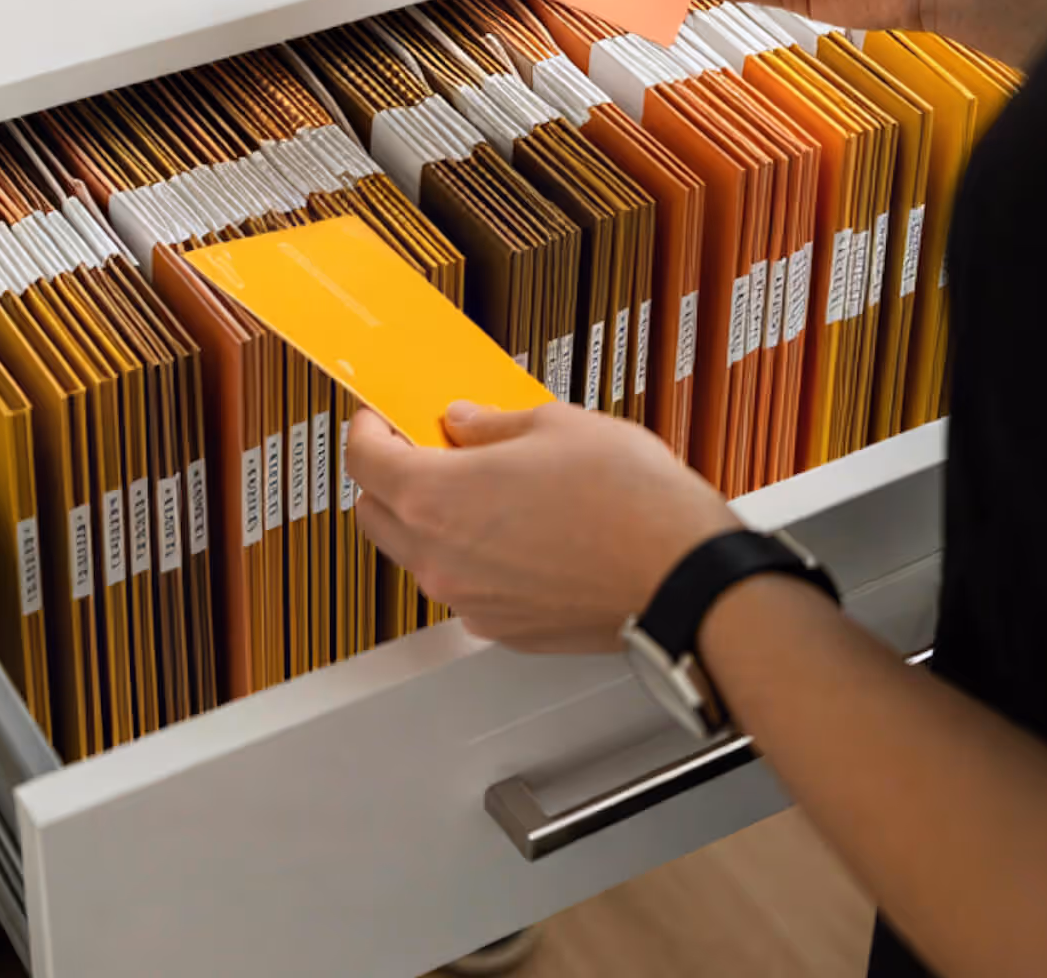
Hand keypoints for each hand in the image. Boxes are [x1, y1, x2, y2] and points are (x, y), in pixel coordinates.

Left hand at [344, 401, 737, 653]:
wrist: (683, 578)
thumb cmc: (631, 503)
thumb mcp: (556, 425)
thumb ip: (493, 423)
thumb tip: (466, 423)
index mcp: (437, 498)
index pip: (363, 461)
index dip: (368, 430)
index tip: (382, 417)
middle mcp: (440, 559)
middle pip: (375, 514)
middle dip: (390, 478)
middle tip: (426, 448)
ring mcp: (470, 601)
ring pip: (419, 556)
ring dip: (431, 521)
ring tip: (485, 487)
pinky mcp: (504, 629)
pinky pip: (466, 587)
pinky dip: (473, 559)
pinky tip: (519, 531)